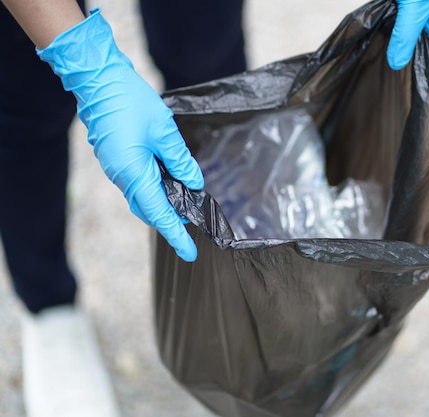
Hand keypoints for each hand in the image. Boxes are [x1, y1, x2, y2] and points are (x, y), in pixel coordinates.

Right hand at [38, 9, 203, 261]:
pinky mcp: (116, 158)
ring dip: (164, 203)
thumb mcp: (164, 132)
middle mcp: (121, 177)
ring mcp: (116, 168)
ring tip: (187, 203)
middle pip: (149, 209)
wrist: (98, 80)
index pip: (160, 214)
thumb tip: (195, 183)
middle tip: (194, 223)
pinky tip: (171, 180)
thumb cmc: (130, 101)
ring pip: (143, 196)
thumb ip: (181, 161)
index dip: (177, 234)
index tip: (190, 252)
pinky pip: (137, 182)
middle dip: (171, 219)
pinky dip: (155, 188)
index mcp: (133, 174)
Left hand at [387, 0, 428, 128]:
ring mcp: (421, 27)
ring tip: (422, 112)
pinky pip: (405, 49)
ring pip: (423, 62)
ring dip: (422, 84)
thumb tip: (396, 64)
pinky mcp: (403, 21)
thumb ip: (406, 33)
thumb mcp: (414, 5)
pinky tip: (397, 80)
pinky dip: (403, 66)